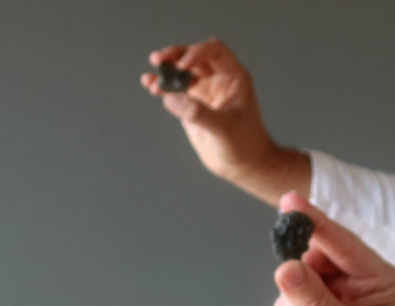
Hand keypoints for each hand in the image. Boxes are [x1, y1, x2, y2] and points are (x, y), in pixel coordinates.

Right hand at [140, 39, 276, 184]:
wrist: (242, 165)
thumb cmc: (244, 144)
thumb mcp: (224, 128)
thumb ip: (197, 113)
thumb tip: (170, 98)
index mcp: (233, 77)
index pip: (214, 50)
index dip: (197, 52)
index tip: (182, 66)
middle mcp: (218, 80)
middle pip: (193, 56)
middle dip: (175, 56)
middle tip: (157, 59)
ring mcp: (204, 92)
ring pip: (181, 72)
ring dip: (165, 71)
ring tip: (150, 79)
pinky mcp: (191, 107)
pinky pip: (174, 91)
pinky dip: (162, 86)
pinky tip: (150, 85)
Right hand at [272, 193, 394, 305]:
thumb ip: (312, 301)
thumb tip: (284, 268)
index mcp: (376, 276)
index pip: (339, 240)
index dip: (313, 221)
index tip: (289, 201)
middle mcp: (354, 281)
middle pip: (309, 257)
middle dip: (301, 286)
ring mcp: (332, 297)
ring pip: (292, 281)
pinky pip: (286, 302)